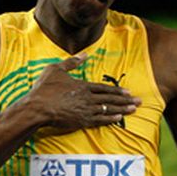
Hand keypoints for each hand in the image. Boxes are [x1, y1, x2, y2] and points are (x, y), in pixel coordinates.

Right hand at [26, 54, 140, 132]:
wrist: (37, 108)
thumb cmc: (44, 89)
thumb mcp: (56, 69)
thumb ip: (72, 62)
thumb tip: (85, 54)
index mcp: (82, 86)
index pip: (104, 88)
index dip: (117, 91)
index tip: (128, 92)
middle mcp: (87, 98)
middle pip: (110, 99)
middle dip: (126, 100)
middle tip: (139, 102)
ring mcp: (85, 111)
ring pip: (108, 110)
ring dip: (122, 110)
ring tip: (134, 110)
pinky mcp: (80, 121)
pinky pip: (99, 121)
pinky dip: (110, 120)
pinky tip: (119, 119)